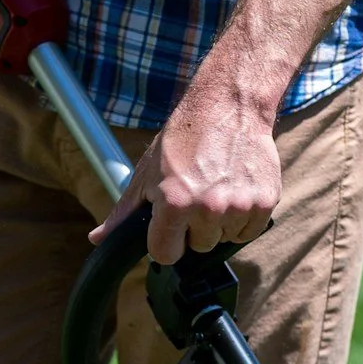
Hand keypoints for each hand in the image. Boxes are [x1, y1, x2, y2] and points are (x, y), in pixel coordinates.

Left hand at [92, 79, 281, 265]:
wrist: (228, 108)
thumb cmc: (182, 140)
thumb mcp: (146, 174)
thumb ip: (123, 213)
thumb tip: (97, 240)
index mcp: (174, 204)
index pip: (165, 255)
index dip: (165, 242)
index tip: (169, 225)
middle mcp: (208, 209)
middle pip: (198, 248)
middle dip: (194, 230)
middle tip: (195, 196)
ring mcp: (239, 206)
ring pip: (225, 240)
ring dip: (220, 224)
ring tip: (216, 190)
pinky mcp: (265, 201)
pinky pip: (250, 231)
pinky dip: (242, 218)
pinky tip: (234, 191)